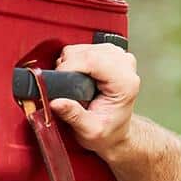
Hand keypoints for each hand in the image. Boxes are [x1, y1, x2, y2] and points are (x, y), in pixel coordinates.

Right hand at [48, 42, 139, 159]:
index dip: (69, 66)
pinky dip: (76, 60)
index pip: (92, 60)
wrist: (117, 131)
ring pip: (83, 47)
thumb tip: (55, 102)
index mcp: (125, 83)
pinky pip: (85, 47)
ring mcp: (120, 56)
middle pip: (86, 51)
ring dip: (72, 63)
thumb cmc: (107, 132)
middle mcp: (125, 65)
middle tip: (66, 89)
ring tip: (74, 85)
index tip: (58, 81)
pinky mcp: (112, 53)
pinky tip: (80, 77)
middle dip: (68, 66)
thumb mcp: (89, 131)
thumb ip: (73, 115)